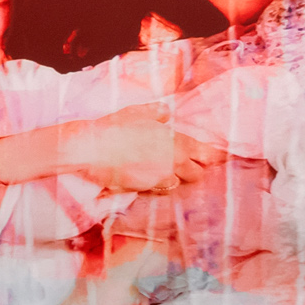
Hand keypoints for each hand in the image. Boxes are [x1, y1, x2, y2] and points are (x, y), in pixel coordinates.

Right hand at [50, 116, 220, 193]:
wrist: (90, 148)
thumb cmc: (113, 127)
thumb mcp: (136, 113)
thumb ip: (156, 113)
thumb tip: (165, 113)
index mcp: (177, 141)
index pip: (208, 154)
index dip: (213, 157)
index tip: (215, 158)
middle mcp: (174, 162)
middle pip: (197, 174)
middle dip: (192, 170)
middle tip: (182, 165)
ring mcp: (159, 178)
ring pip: (177, 185)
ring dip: (171, 180)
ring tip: (159, 172)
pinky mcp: (144, 189)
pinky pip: (157, 191)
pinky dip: (154, 186)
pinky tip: (144, 178)